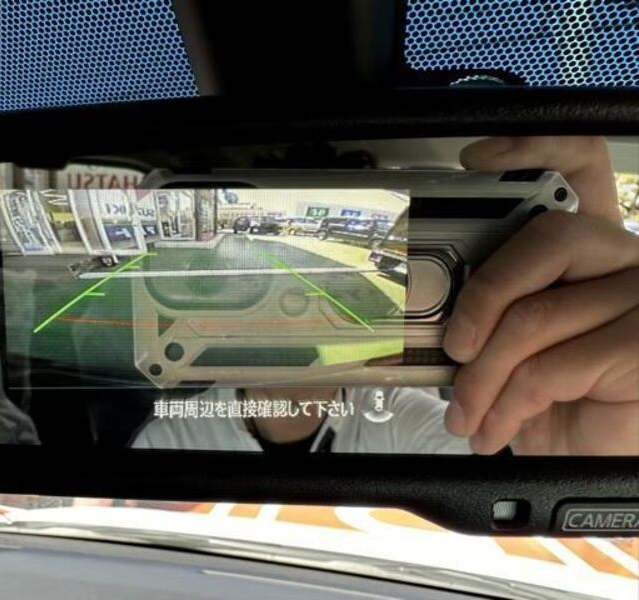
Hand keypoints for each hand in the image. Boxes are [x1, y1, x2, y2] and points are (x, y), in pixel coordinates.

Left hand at [443, 136, 638, 454]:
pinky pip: (548, 368)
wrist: (600, 459)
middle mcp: (624, 258)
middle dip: (479, 301)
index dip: (536, 145)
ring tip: (468, 414)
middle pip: (545, 240)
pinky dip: (507, 406)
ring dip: (482, 378)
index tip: (475, 158)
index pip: (582, 164)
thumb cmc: (559, 401)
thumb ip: (491, 314)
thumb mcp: (517, 350)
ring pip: (532, 318)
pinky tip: (497, 428)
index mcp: (590, 249)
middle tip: (453, 350)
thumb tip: (428, 309)